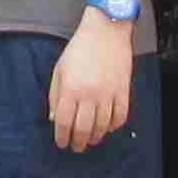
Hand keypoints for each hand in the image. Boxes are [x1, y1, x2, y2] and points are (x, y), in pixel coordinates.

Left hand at [46, 10, 134, 151]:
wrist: (105, 30)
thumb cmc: (79, 49)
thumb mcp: (60, 70)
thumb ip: (55, 96)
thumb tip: (54, 119)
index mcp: (71, 89)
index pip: (64, 122)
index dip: (62, 137)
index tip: (62, 143)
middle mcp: (90, 94)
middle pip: (83, 129)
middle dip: (78, 142)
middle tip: (76, 147)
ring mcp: (109, 94)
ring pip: (103, 126)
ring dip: (96, 137)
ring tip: (91, 139)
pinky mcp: (123, 91)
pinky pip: (121, 116)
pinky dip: (114, 126)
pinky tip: (108, 127)